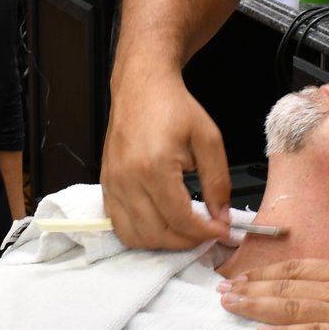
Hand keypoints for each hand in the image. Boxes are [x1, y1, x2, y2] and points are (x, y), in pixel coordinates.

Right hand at [101, 68, 229, 248]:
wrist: (142, 87)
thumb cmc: (174, 108)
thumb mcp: (209, 140)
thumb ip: (218, 182)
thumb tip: (222, 217)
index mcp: (153, 166)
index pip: (180, 218)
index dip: (205, 232)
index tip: (223, 231)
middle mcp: (127, 179)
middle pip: (157, 233)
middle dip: (188, 241)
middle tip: (208, 232)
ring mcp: (112, 184)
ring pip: (135, 237)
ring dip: (164, 243)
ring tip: (186, 231)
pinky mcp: (106, 186)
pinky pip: (119, 226)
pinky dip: (142, 234)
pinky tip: (162, 224)